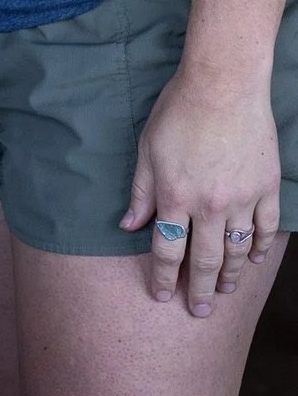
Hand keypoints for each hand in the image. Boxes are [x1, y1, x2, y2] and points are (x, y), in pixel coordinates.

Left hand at [120, 64, 280, 314]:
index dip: (162, 277)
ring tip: (224, 291)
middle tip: (198, 311)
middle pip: (204, 260)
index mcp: (175, 196)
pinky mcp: (267, 188)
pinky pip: (266, 229)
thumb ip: (141, 191)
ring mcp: (242, 199)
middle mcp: (209, 205)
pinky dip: (260, 248)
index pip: (167, 250)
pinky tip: (253, 259)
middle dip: (198, 290)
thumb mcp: (147, 148)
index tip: (161, 295)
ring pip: (236, 250)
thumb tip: (128, 226)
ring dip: (229, 275)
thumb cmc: (179, 110)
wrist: (224, 85)